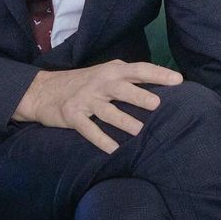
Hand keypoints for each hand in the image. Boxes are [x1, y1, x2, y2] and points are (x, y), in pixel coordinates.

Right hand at [12, 60, 182, 152]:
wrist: (42, 90)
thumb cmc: (83, 83)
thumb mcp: (104, 73)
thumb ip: (127, 78)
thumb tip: (160, 84)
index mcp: (111, 71)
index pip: (138, 70)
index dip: (158, 74)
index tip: (178, 80)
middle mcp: (99, 83)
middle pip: (122, 89)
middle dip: (139, 96)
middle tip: (156, 105)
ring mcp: (85, 99)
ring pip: (107, 111)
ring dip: (123, 121)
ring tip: (138, 131)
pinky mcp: (72, 115)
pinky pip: (89, 129)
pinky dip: (101, 139)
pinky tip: (113, 149)